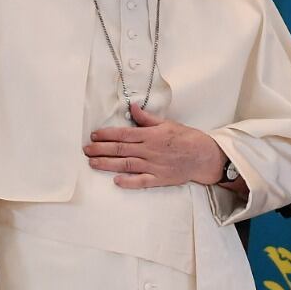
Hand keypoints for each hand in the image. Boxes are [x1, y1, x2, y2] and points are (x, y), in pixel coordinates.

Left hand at [84, 103, 227, 187]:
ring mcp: (153, 165)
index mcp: (150, 135)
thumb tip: (132, 107)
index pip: (123, 134)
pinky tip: (116, 181)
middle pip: (120, 149)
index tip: (94, 136)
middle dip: (100, 149)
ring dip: (107, 164)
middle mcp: (149, 150)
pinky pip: (141, 181)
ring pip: (126, 164)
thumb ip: (147, 118)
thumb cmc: (187, 138)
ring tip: (92, 163)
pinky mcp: (159, 178)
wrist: (204, 156)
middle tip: (86, 150)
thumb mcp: (168, 123)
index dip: (107, 135)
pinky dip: (128, 182)